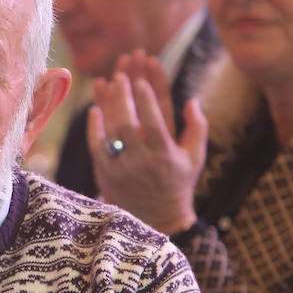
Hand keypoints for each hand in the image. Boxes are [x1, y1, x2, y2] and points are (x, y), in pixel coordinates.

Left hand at [87, 51, 205, 234]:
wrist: (159, 217)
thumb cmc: (179, 181)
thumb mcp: (195, 156)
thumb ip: (198, 127)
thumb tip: (192, 100)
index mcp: (166, 155)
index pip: (155, 122)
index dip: (146, 101)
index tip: (141, 81)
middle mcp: (143, 162)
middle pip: (128, 124)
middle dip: (123, 97)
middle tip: (121, 75)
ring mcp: (122, 169)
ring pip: (111, 132)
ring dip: (108, 105)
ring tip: (108, 84)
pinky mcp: (106, 174)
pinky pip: (96, 147)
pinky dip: (94, 128)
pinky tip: (94, 110)